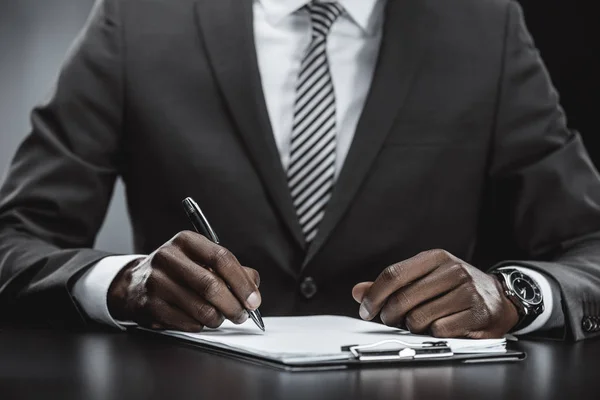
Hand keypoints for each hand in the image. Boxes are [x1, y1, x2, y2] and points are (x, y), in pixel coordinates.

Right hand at [107, 231, 260, 331]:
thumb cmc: (177, 271)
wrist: (134, 284)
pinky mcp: (150, 305)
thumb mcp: (202, 259)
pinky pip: (187, 323)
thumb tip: (253, 283)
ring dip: (218, 318)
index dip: (242, 282)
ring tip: (221, 317)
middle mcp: (168, 257)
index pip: (221, 258)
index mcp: (186, 241)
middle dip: (234, 305)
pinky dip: (200, 325)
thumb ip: (232, 268)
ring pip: (201, 308)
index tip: (254, 299)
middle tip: (242, 315)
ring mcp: (156, 282)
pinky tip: (199, 319)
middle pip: (211, 286)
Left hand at [352, 250, 518, 338]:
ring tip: (418, 323)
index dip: (374, 295)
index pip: (393, 274)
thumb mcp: (425, 278)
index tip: (365, 309)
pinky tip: (440, 327)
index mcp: (434, 258)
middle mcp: (452, 270)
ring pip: (419, 318)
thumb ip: (392, 284)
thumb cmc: (455, 288)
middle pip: (402, 299)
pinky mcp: (478, 313)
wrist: (499, 298)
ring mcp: (467, 291)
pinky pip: (440, 331)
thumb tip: (358, 291)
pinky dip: (434, 334)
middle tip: (389, 321)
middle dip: (388, 316)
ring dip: (412, 327)